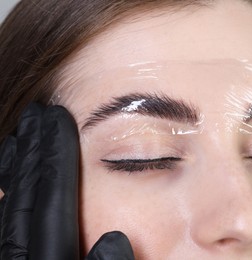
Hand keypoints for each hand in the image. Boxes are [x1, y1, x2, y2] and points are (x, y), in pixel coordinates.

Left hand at [0, 103, 133, 258]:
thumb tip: (113, 238)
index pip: (54, 198)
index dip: (58, 155)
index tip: (58, 118)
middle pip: (24, 196)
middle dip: (32, 150)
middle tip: (35, 114)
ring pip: (5, 209)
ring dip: (14, 169)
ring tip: (18, 139)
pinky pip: (2, 225)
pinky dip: (6, 196)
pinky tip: (11, 186)